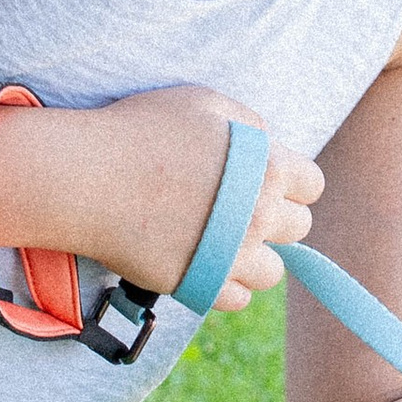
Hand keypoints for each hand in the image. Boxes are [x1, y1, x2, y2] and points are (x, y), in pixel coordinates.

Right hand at [0, 85, 322, 308]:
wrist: (88, 179)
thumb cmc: (140, 131)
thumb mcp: (203, 102)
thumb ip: (248, 122)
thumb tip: (268, 143)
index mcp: (267, 167)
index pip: (312, 185)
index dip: (292, 182)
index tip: (266, 181)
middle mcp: (259, 215)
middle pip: (299, 229)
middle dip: (276, 218)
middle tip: (241, 209)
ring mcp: (231, 255)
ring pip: (274, 272)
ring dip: (256, 257)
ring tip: (226, 243)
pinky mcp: (201, 286)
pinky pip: (238, 300)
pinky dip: (227, 286)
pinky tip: (206, 266)